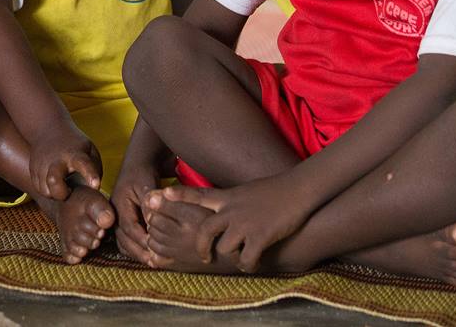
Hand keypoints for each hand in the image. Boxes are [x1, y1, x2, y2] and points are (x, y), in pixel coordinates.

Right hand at [28, 123, 101, 201]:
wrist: (48, 129)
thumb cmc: (75, 146)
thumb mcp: (90, 150)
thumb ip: (95, 170)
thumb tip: (93, 192)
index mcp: (76, 154)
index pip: (83, 164)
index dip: (90, 175)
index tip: (95, 185)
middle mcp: (57, 159)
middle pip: (53, 180)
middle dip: (61, 193)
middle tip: (69, 191)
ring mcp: (42, 164)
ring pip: (44, 190)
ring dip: (55, 194)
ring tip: (63, 186)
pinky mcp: (33, 169)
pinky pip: (38, 189)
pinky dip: (47, 191)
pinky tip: (54, 184)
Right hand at [111, 161, 159, 264]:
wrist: (137, 163)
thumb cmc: (144, 172)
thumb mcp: (147, 184)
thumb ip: (149, 204)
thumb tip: (153, 226)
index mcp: (117, 202)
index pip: (128, 227)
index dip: (142, 239)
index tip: (156, 250)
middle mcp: (114, 212)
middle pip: (123, 238)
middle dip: (139, 251)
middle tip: (155, 262)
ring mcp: (116, 216)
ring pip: (123, 241)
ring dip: (136, 252)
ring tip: (152, 262)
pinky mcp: (122, 220)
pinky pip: (125, 239)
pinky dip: (135, 248)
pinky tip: (147, 254)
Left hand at [161, 178, 311, 271]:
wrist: (298, 190)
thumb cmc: (273, 190)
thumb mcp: (243, 190)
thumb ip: (227, 199)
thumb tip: (216, 204)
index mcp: (226, 197)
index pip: (196, 195)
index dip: (176, 197)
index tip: (156, 196)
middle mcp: (231, 210)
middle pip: (204, 229)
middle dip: (201, 246)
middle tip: (204, 255)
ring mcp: (245, 223)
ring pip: (224, 247)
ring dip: (229, 256)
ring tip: (236, 259)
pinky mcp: (261, 236)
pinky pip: (247, 258)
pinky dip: (247, 265)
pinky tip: (251, 265)